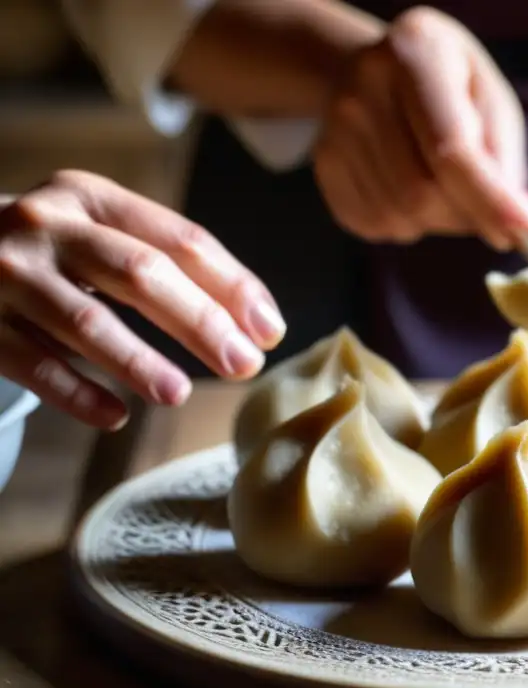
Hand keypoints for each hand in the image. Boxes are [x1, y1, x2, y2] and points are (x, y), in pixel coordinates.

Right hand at [0, 171, 284, 429]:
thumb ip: (167, 265)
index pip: (181, 240)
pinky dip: (75, 392)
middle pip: (141, 274)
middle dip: (201, 323)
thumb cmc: (49, 253)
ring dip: (137, 361)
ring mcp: (6, 271)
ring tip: (179, 395)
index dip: (233, 286)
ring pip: (84, 321)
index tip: (270, 330)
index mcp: (93, 198)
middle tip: (243, 366)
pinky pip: (32, 362)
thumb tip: (257, 324)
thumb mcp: (98, 234)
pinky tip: (114, 417)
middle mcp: (48, 224)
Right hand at [313, 6, 527, 250]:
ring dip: (436, 222)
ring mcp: (334, 126)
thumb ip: (504, 161)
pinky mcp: (323, 163)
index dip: (489, 196)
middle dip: (463, 215)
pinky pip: (373, 224)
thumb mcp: (491, 101)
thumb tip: (512, 229)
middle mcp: (364, 85)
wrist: (377, 70)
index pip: (451, 147)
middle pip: (420, 193)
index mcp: (416, 54)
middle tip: (483, 205)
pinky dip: (406, 224)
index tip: (525, 228)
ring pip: (397, 216)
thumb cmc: (451, 88)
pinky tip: (411, 187)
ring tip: (444, 186)